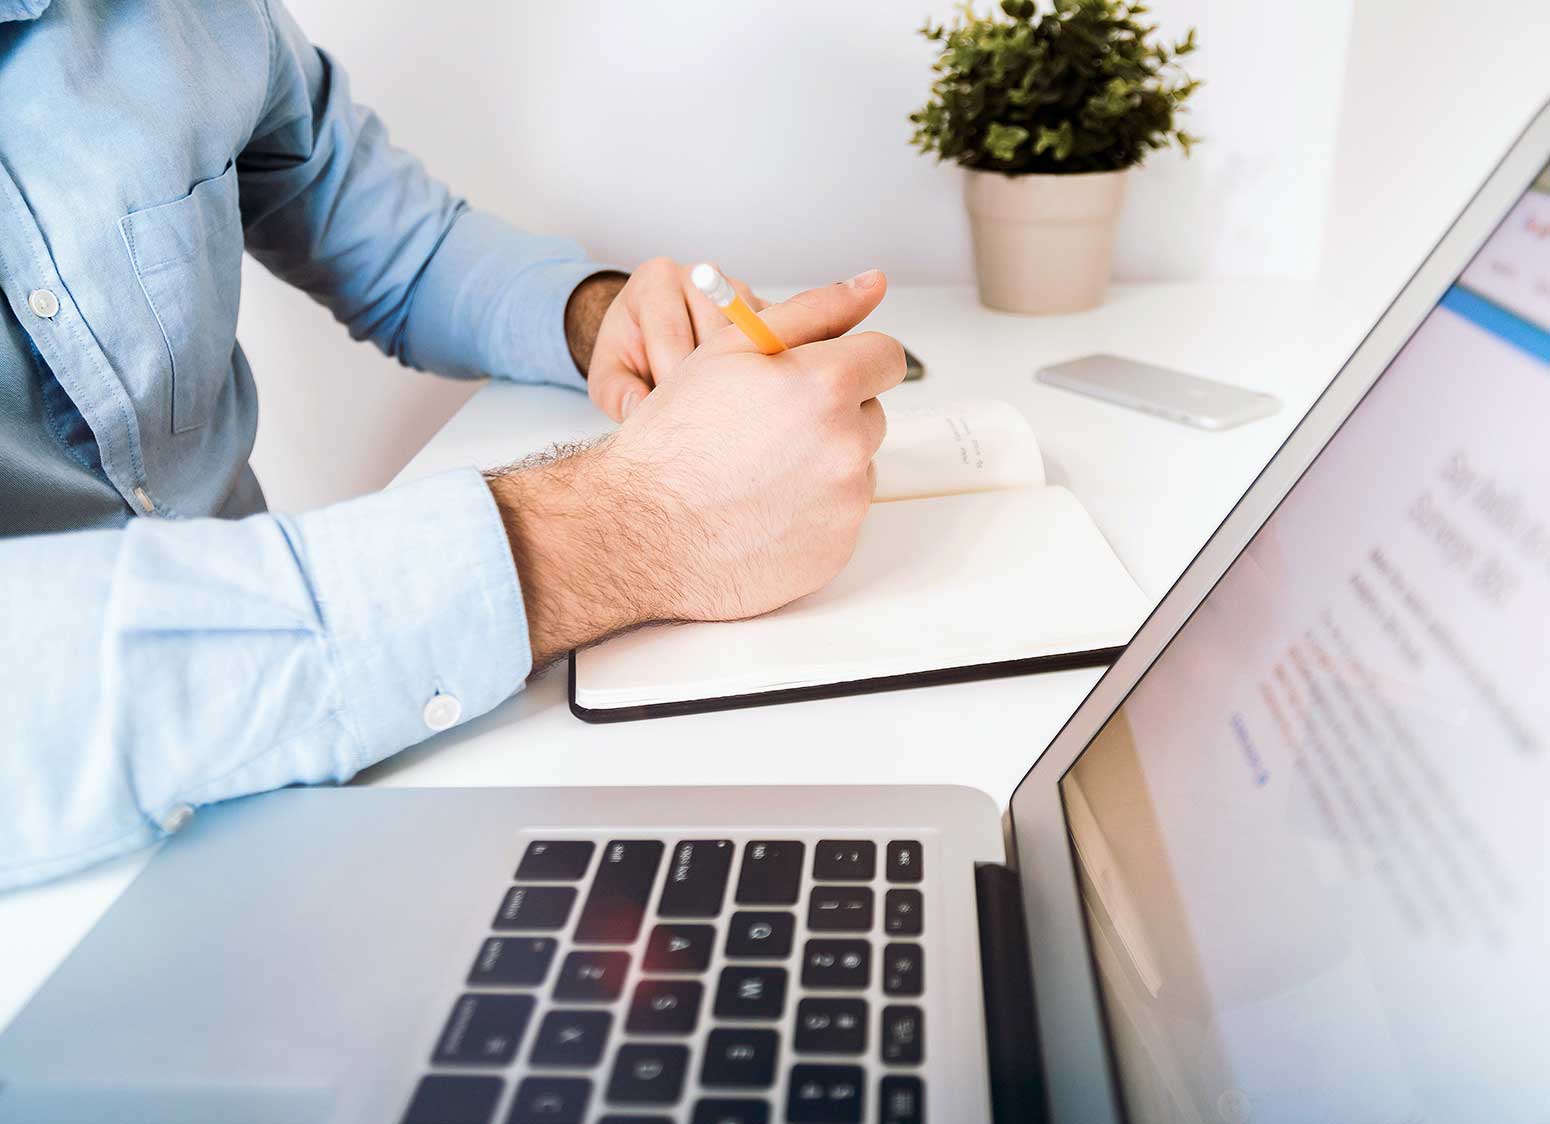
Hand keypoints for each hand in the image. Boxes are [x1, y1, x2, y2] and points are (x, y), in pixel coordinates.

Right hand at [489, 269, 902, 664]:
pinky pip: (841, 516)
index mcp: (826, 385)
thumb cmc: (675, 439)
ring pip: (856, 466)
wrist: (640, 532)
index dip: (851, 361)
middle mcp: (847, 445)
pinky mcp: (838, 550)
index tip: (822, 374)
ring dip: (823, 463)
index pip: (886, 357)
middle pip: (871, 414)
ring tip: (758, 472)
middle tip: (768, 428)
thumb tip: (872, 283)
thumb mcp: (732, 349)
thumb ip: (813, 310)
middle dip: (832, 414)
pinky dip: (812, 511)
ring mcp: (846, 504)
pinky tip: (761, 510)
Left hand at [576, 257, 766, 422]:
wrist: (653, 335)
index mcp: (655, 279)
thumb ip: (616, 393)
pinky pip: (775, 343)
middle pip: (716, 334)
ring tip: (721, 407)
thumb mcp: (607, 375)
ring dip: (739, 378)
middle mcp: (700, 275)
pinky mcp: (766, 310)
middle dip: (707, 380)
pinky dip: (763, 372)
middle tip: (699, 416)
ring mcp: (738, 290)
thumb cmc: (630, 353)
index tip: (671, 414)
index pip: (671, 331)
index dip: (672, 379)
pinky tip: (745, 396)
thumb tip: (638, 409)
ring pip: (751, 340)